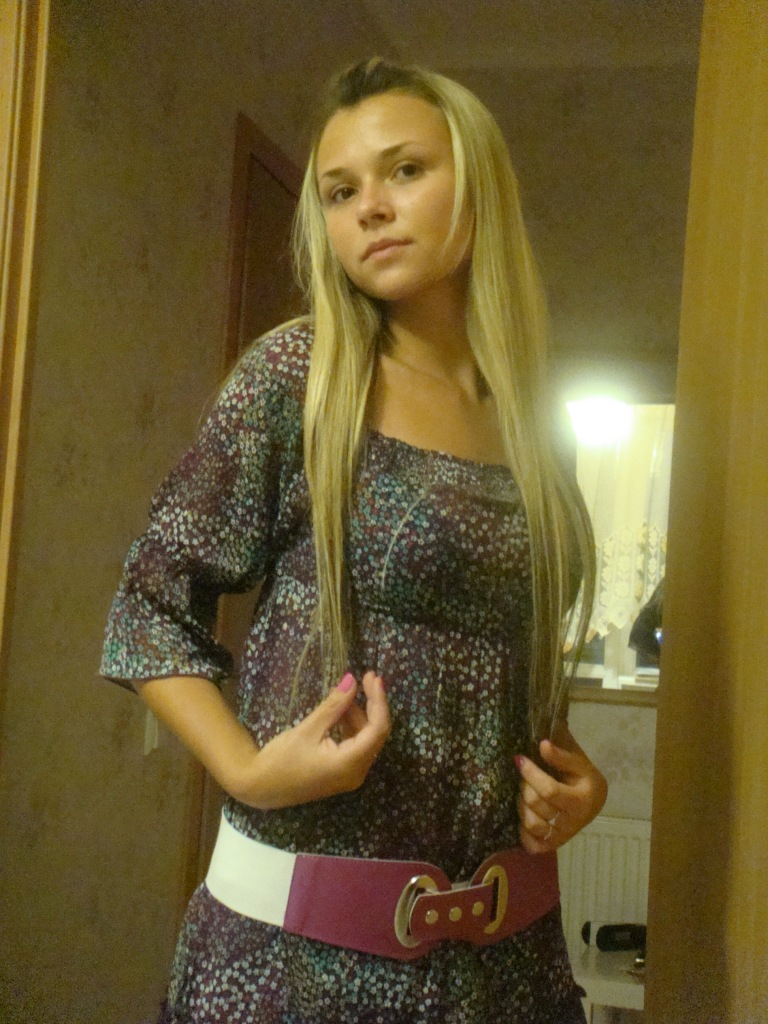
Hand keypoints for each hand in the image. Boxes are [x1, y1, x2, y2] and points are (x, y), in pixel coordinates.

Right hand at [237, 671, 390, 809]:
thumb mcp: (308, 729)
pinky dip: (350, 727)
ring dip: (359, 715)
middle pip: (375, 734)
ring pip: (365, 739)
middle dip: (371, 705)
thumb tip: (352, 680)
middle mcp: (356, 773)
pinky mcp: (341, 773)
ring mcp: (349, 775)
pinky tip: (340, 711)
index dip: (378, 701)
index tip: (373, 677)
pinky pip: (355, 746)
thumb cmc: (280, 760)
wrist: (259, 787)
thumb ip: (333, 706)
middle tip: (366, 677)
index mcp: (350, 764)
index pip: (378, 729)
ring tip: (344, 693)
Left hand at [515, 722, 607, 853]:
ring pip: (532, 824)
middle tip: (524, 777)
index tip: (519, 759)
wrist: (594, 800)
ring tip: (523, 794)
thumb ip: (561, 756)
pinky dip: (524, 832)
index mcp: (581, 799)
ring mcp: (563, 836)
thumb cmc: (583, 778)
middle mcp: (573, 821)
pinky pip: (533, 845)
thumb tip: (543, 745)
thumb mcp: (579, 762)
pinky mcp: (554, 845)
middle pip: (537, 804)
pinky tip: (526, 814)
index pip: (550, 790)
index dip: (531, 774)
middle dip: (524, 786)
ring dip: (521, 805)